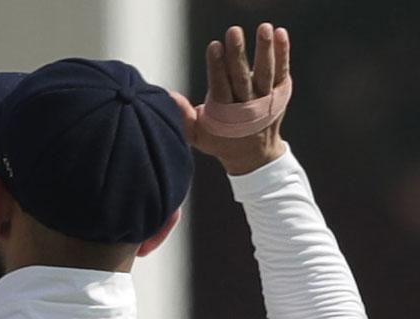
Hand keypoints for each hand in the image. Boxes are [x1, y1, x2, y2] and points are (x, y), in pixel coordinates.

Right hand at [170, 23, 290, 175]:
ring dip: (265, 50)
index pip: (220, 86)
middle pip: (242, 77)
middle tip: (234, 31)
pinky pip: (281, 72)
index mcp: (225, 114)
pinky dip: (283, 53)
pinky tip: (280, 34)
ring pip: (266, 73)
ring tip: (264, 28)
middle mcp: (247, 106)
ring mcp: (266, 99)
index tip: (214, 46)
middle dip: (238, 54)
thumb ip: (184, 116)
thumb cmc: (221, 141)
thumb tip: (170, 95)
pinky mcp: (280, 93)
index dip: (217, 67)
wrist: (254, 156)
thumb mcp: (197, 135)